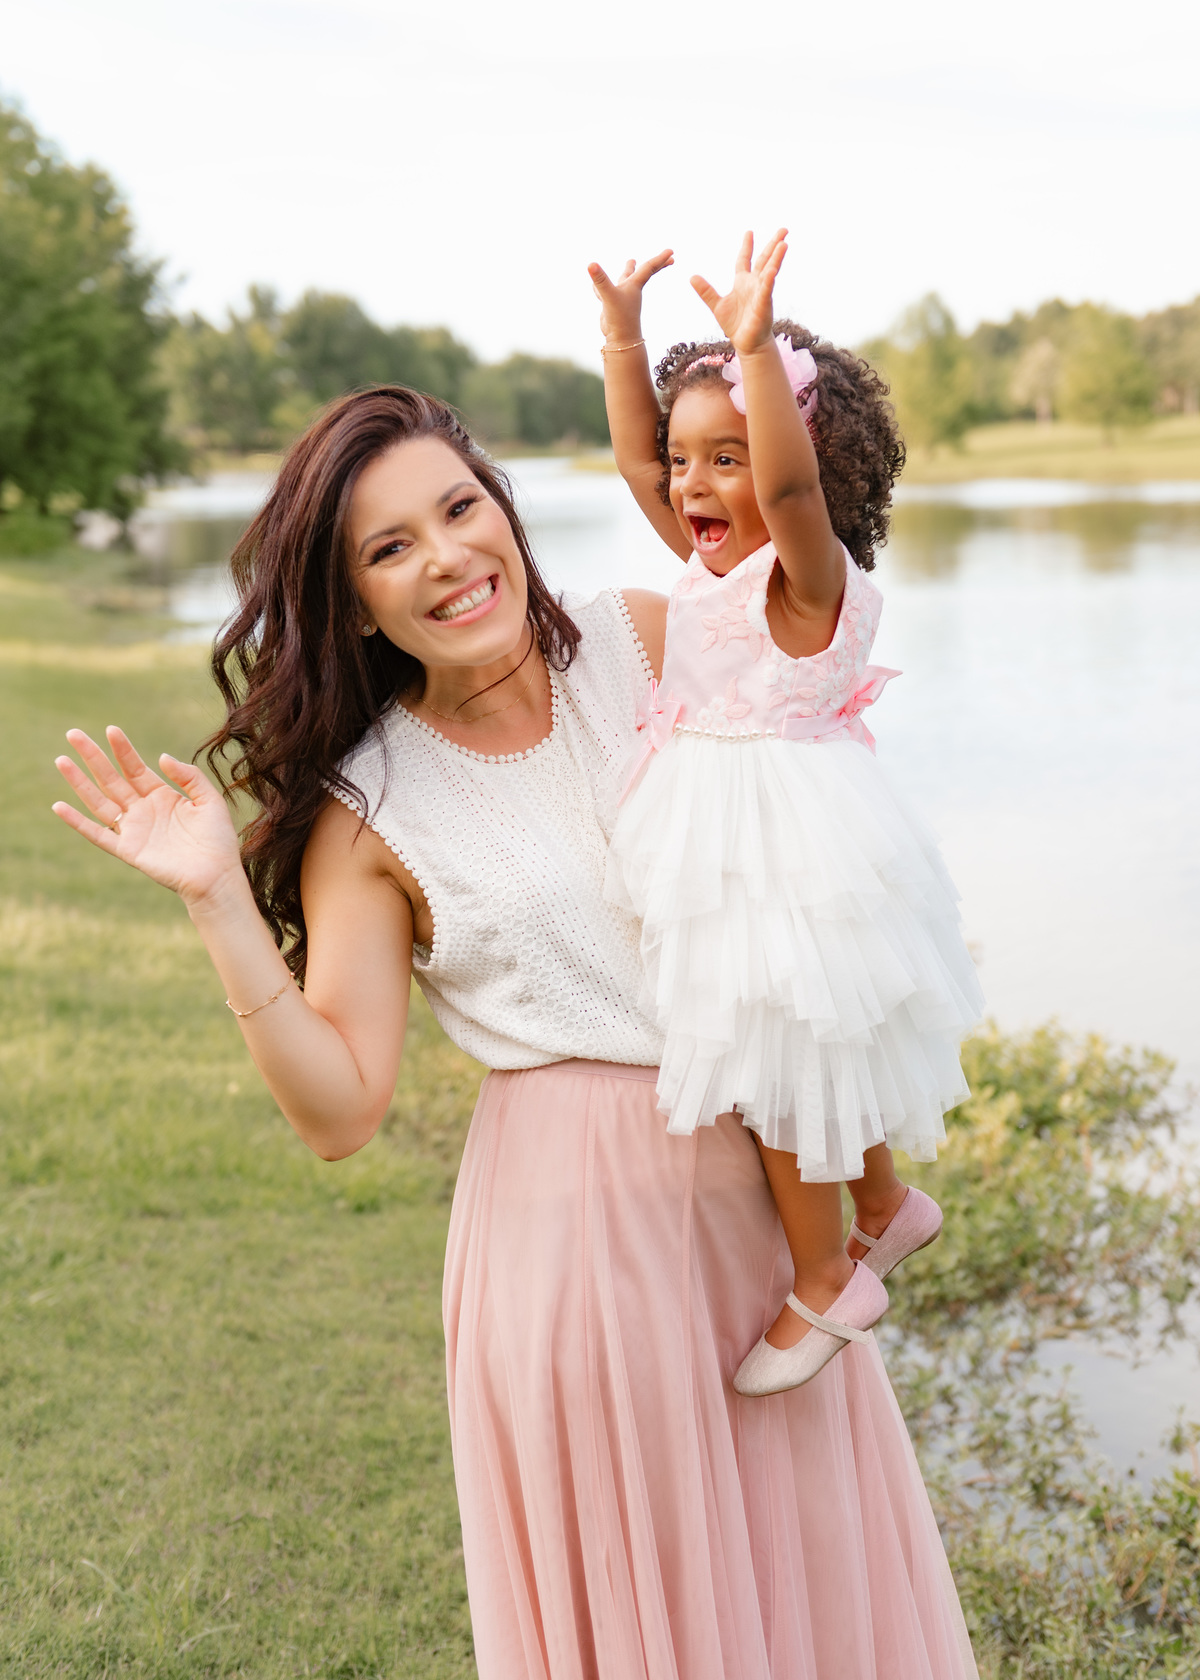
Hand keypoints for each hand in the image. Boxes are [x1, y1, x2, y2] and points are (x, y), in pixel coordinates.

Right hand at [52, 726, 244, 908]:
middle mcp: (143, 810)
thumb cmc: (217, 840)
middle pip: (111, 779)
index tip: (111, 730)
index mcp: (162, 796)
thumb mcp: (210, 800)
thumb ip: (189, 777)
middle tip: (73, 734)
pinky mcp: (128, 850)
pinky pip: (97, 835)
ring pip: (99, 801)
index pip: (135, 767)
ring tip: (61, 760)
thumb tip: (161, 757)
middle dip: (93, 757)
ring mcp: (133, 830)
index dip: (123, 749)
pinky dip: (77, 822)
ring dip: (79, 782)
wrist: (216, 876)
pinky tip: (59, 806)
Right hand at [588, 248, 673, 344]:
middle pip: (643, 271)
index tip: (672, 251)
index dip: (660, 258)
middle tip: (668, 256)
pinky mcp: (612, 305)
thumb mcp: (609, 296)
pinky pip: (606, 291)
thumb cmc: (619, 319)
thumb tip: (591, 265)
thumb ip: (600, 280)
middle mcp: (630, 289)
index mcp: (634, 285)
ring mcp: (621, 297)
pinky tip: (595, 285)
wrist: (619, 340)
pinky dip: (601, 286)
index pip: (649, 267)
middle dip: (654, 263)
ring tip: (631, 262)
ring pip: (624, 279)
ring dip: (628, 270)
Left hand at [691, 229, 787, 354]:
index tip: (749, 232)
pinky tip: (773, 269)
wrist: (746, 343)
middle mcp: (754, 284)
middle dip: (773, 244)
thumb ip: (706, 291)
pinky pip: (766, 289)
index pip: (745, 260)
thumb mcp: (716, 305)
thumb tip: (692, 277)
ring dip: (777, 257)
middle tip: (783, 229)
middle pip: (764, 259)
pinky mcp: (763, 304)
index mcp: (742, 282)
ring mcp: (761, 293)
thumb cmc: (735, 325)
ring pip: (770, 271)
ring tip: (784, 243)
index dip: (747, 246)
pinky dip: (769, 279)